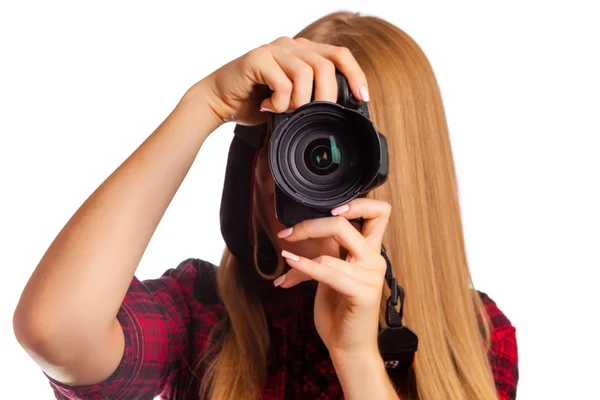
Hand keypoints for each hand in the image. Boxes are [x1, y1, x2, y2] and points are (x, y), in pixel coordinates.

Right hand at [196, 36, 368, 124]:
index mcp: (303, 52)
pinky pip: (283, 82)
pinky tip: (270, 108)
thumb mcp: (291, 102)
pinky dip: (281, 102)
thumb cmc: (254, 101)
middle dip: (327, 96)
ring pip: (307, 72)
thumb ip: (311, 99)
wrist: (218, 101)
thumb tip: (339, 113)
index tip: (362, 98)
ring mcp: (274, 50)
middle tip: (315, 114)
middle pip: (326, 64)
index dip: (356, 75)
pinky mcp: (257, 59)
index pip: (340, 55)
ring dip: (302, 101)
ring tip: (288, 112)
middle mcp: (291, 45)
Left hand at [274, 198, 391, 358]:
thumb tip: (305, 229)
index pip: (379, 213)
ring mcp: (370, 276)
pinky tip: (290, 267)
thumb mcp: (332, 273)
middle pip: (349, 221)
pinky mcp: (362, 293)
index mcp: (370, 252)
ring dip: (304, 244)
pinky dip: (306, 266)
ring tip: (286, 256)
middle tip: (291, 232)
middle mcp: (373, 260)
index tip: (331, 208)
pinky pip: (329, 270)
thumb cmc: (341, 311)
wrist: (347, 347)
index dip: (358, 202)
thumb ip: (327, 250)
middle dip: (313, 222)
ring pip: (337, 240)